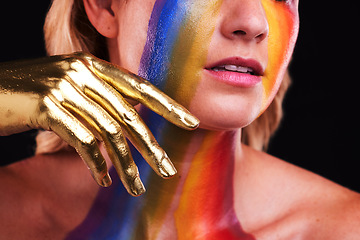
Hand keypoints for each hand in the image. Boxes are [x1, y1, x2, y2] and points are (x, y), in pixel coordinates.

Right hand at [0, 52, 198, 195]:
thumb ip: (101, 99)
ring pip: (108, 132)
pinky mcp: (46, 106)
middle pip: (128, 115)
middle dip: (150, 147)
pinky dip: (96, 163)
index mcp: (92, 65)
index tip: (190, 122)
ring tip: (136, 188)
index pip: (139, 86)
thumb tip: (134, 123)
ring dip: (125, 165)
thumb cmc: (32, 94)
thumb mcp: (70, 88)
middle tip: (168, 169)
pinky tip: (105, 180)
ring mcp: (63, 87)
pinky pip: (83, 140)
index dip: (167, 105)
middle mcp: (81, 72)